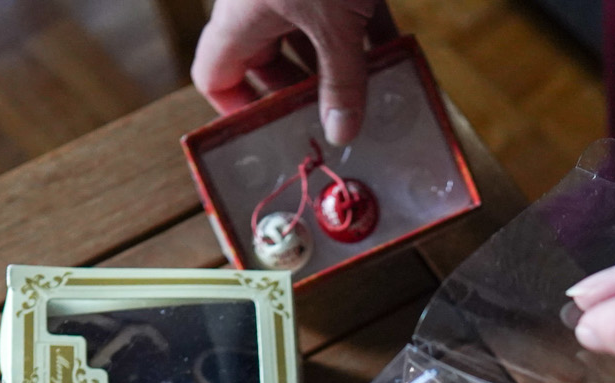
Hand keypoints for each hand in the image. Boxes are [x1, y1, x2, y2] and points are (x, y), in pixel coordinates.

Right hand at [192, 0, 394, 144]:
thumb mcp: (333, 23)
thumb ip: (341, 78)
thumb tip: (342, 133)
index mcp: (240, 20)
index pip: (216, 77)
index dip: (237, 112)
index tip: (272, 137)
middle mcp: (260, 4)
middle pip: (268, 62)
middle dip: (300, 95)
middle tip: (330, 125)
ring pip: (311, 39)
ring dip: (340, 69)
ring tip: (371, 102)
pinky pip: (347, 14)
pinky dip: (369, 37)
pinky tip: (399, 61)